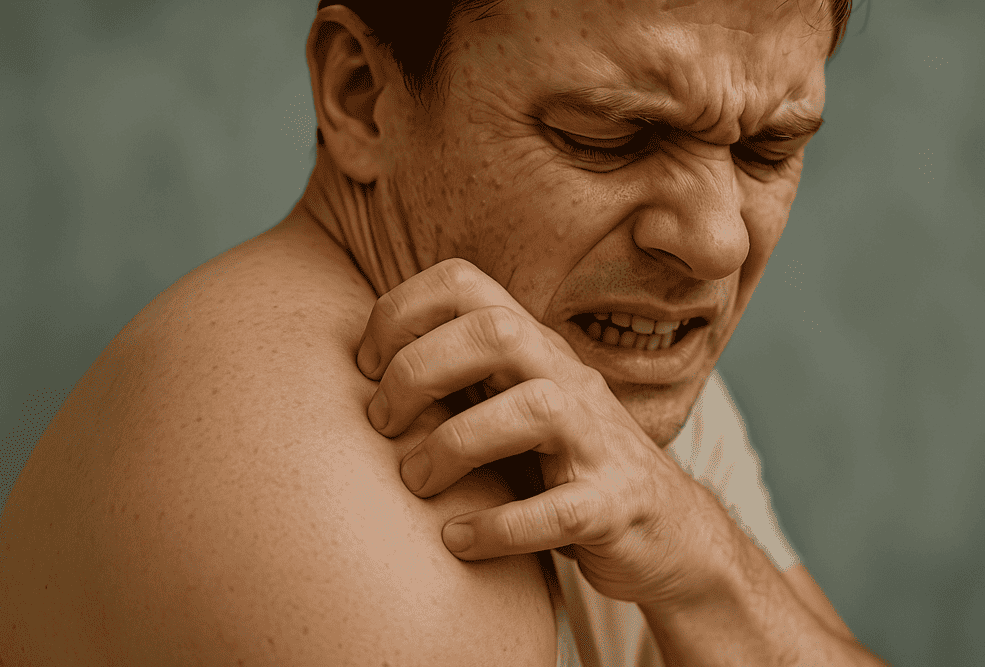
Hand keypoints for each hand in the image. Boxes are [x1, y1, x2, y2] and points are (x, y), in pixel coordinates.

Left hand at [355, 258, 739, 605]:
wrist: (666, 531)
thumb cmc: (563, 468)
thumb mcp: (510, 409)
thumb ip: (457, 383)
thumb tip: (359, 374)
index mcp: (532, 349)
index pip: (464, 283)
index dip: (399, 312)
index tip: (365, 368)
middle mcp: (567, 379)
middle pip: (495, 330)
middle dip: (418, 371)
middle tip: (381, 424)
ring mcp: (597, 440)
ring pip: (532, 409)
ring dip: (452, 446)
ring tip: (416, 483)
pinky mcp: (613, 506)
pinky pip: (556, 510)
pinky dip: (496, 528)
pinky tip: (456, 540)